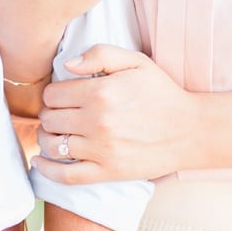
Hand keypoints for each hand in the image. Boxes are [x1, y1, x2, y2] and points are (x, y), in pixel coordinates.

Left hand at [34, 45, 199, 183]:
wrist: (191, 130)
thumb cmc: (163, 94)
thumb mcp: (137, 62)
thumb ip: (101, 55)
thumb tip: (67, 65)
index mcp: (100, 93)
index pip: (52, 94)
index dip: (54, 94)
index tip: (63, 97)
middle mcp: (97, 122)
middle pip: (49, 119)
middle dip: (50, 115)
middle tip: (60, 115)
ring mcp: (101, 149)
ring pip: (52, 145)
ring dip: (47, 139)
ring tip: (54, 134)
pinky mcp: (107, 171)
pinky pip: (65, 175)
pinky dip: (47, 170)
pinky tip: (40, 162)